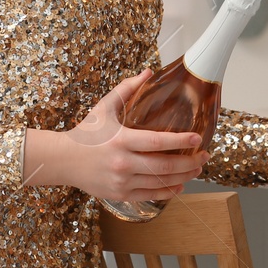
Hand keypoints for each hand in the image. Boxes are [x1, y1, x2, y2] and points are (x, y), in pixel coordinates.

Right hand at [28, 69, 210, 201]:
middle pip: (164, 167)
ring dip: (183, 177)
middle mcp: (122, 163)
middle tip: (205, 155)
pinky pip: (149, 196)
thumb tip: (148, 72)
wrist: (63, 160)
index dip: (180, 141)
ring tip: (197, 168)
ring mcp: (121, 181)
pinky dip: (167, 192)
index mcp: (121, 140)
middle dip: (189, 162)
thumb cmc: (86, 132)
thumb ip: (127, 89)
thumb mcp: (104, 107)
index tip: (198, 138)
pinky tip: (179, 184)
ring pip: (159, 183)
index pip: (157, 142)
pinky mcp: (119, 194)